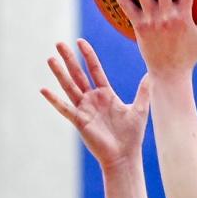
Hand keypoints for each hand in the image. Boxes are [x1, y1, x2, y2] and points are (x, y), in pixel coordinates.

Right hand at [43, 40, 149, 173]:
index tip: (80, 41)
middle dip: (69, 59)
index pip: (94, 69)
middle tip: (59, 43)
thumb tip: (152, 74)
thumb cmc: (131, 135)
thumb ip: (143, 91)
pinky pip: (65, 109)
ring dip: (60, 73)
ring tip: (50, 59)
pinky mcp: (80, 121)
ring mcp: (84, 110)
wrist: (124, 156)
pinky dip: (54, 100)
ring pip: (70, 87)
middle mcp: (92, 100)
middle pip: (78, 74)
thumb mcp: (139, 109)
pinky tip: (44, 90)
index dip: (87, 55)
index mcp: (105, 94)